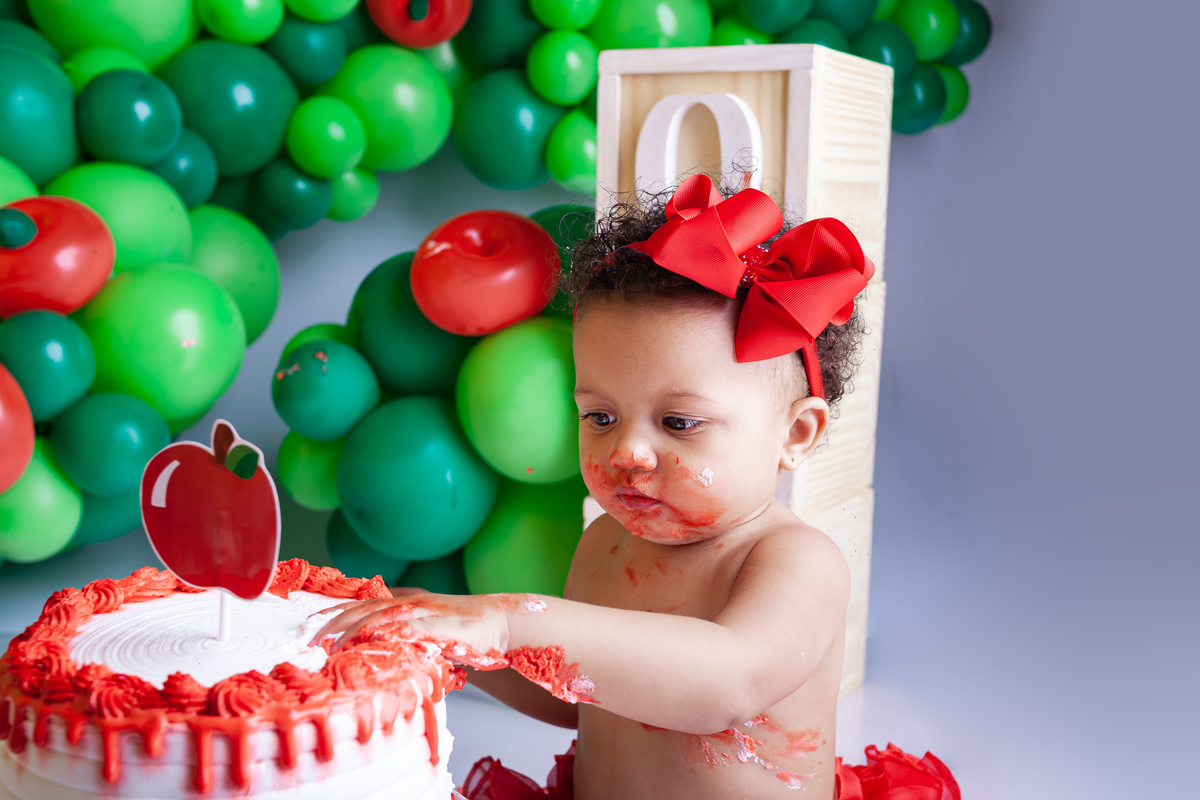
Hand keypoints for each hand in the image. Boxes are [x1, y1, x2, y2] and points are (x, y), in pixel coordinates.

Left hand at [310, 592, 513, 669]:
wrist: (501, 622)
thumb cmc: (465, 632)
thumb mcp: (428, 634)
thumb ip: (405, 639)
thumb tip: (378, 652)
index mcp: (407, 602)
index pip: (364, 605)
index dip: (336, 613)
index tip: (310, 624)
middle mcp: (412, 602)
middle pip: (365, 607)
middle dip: (334, 621)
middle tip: (308, 637)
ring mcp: (426, 610)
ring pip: (382, 614)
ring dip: (354, 628)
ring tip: (331, 644)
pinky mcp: (441, 623)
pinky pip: (411, 627)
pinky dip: (390, 632)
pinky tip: (375, 640)